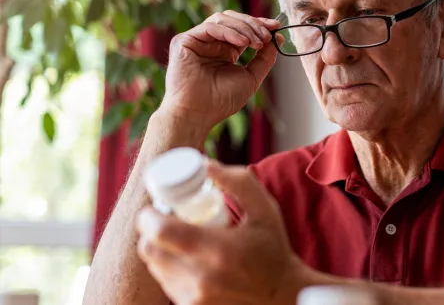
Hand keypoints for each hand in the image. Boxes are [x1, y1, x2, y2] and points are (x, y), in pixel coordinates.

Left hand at [136, 161, 307, 304]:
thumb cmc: (273, 248)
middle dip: (151, 231)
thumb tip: (206, 165)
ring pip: (154, 267)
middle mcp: (201, 278)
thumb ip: (238, 182)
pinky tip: (189, 260)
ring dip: (160, 249)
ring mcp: (194, 299)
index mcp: (218, 250)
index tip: (157, 206)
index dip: (148, 216)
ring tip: (180, 238)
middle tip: (167, 219)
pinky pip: (165, 283)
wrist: (281, 295)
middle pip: (149, 250)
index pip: (159, 231)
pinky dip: (169, 268)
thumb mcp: (265, 209)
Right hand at [161, 10, 282, 131]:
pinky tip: (243, 43)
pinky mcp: (184, 40)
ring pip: (222, 19)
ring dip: (244, 28)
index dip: (259, 24)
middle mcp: (211, 43)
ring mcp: (197, 40)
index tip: (276, 26)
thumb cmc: (221, 101)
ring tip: (256, 42)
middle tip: (267, 34)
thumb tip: (277, 38)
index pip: (242, 28)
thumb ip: (264, 58)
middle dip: (253, 24)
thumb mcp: (251, 77)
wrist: (199, 113)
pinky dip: (230, 32)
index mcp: (225, 51)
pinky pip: (210, 27)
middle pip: (233, 19)